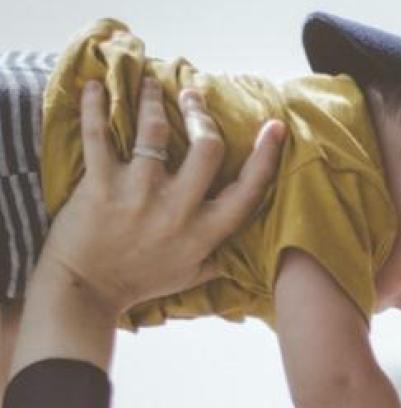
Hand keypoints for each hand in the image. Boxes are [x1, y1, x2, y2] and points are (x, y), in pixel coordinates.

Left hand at [39, 77, 284, 314]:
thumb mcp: (192, 276)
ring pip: (154, 131)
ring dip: (153, 99)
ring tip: (152, 83)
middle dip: (202, 114)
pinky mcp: (101, 186)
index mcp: (204, 232)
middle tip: (193, 96)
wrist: (86, 292)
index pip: (247, 190)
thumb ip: (221, 257)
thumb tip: (249, 250)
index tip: (274, 127)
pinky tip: (95, 87)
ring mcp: (138, 195)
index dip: (266, 156)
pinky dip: (94, 107)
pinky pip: (98, 137)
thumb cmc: (140, 282)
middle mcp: (177, 210)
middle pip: (207, 148)